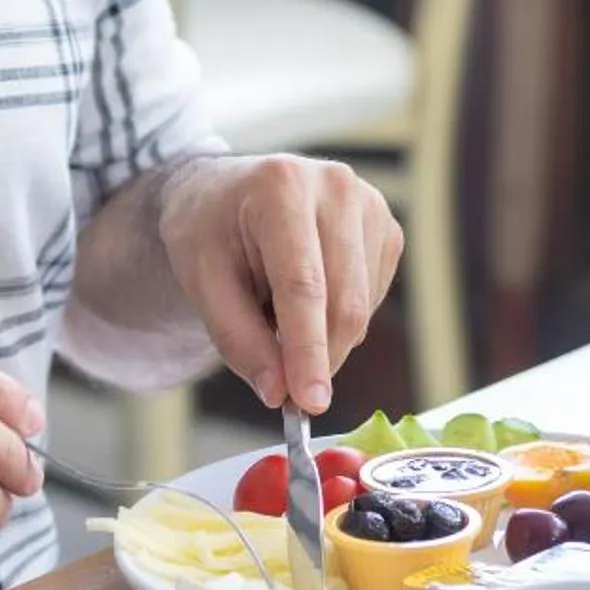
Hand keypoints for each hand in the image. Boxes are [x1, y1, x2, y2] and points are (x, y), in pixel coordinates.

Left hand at [159, 156, 402, 416]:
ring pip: (362, 309)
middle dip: (320, 359)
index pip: (303, 285)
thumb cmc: (211, 231)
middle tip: (292, 398)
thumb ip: (238, 338)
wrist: (230, 193)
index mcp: (281, 187)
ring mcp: (371, 206)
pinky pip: (372, 301)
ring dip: (324, 337)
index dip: (308, 349)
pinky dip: (339, 320)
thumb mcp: (201, 281)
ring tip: (277, 312)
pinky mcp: (388, 229)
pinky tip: (309, 298)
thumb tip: (279, 393)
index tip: (309, 402)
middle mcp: (337, 188)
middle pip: (344, 302)